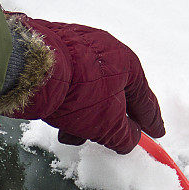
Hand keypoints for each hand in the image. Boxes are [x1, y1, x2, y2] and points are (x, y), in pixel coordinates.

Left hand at [2, 16, 164, 153]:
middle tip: (105, 140)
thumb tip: (129, 140)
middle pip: (113, 95)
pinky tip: (56, 119)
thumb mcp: (108, 123)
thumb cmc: (79, 92)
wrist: (32, 68)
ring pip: (88, 92)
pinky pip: (68, 84)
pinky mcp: (53, 53)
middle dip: (107, 123)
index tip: (157, 132)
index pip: (144, 98)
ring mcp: (77, 48)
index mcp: (126, 63)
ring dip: (82, 118)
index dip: (150, 120)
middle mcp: (104, 50)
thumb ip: (124, 136)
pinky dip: (66, 105)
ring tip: (69, 135)